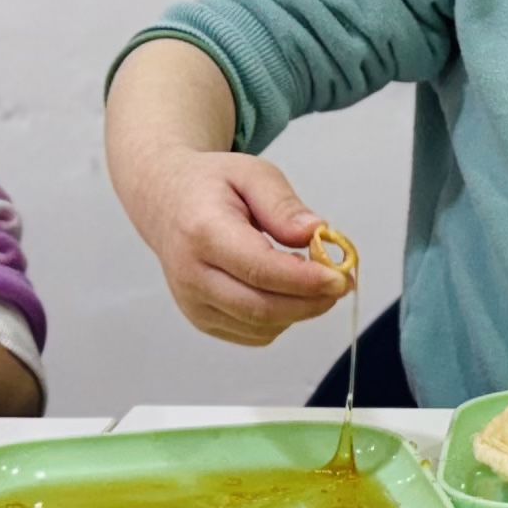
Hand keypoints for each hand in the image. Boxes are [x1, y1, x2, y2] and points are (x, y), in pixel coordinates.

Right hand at [129, 152, 347, 346]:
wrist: (165, 202)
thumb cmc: (210, 186)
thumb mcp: (252, 173)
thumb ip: (284, 205)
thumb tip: (316, 234)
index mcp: (203, 232)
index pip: (259, 269)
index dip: (304, 280)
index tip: (340, 277)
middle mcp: (192, 274)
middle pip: (261, 308)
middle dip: (311, 302)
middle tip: (342, 283)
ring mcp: (193, 303)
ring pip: (261, 327)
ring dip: (299, 311)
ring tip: (315, 281)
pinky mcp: (201, 319)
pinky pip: (253, 334)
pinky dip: (281, 319)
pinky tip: (286, 291)